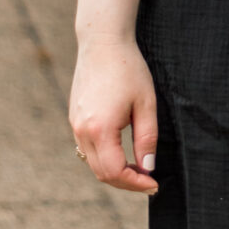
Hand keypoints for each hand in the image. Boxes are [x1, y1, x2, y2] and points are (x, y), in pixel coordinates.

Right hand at [69, 38, 159, 192]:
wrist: (102, 43)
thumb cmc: (129, 70)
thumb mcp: (146, 104)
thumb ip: (147, 139)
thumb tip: (148, 168)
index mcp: (100, 129)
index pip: (114, 172)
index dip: (135, 183)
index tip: (154, 184)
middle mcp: (82, 131)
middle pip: (101, 173)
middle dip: (126, 182)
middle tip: (149, 181)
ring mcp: (75, 125)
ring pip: (92, 163)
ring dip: (114, 172)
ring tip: (138, 170)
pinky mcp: (74, 119)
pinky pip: (87, 149)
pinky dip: (104, 158)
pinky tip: (122, 154)